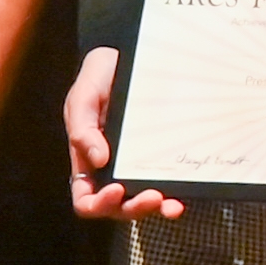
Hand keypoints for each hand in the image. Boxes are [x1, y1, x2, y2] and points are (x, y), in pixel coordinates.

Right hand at [61, 46, 182, 224]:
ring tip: (171, 204)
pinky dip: (174, 195)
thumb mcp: (83, 97)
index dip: (98, 204)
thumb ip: (82, 128)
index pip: (86, 199)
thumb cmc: (99, 77)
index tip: (115, 190)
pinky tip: (183, 196)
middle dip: (134, 208)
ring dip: (156, 208)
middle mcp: (111, 170)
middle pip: (118, 207)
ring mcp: (137, 166)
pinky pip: (166, 183)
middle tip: (152, 196)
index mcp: (87, 161)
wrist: (126, 56)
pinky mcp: (160, 157)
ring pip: (143, 201)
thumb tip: (98, 159)